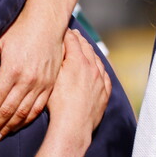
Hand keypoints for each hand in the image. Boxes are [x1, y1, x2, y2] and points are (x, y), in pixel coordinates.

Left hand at [0, 15, 62, 146]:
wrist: (48, 22)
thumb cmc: (20, 30)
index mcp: (12, 70)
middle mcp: (27, 80)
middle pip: (7, 112)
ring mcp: (41, 84)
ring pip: (22, 114)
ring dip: (8, 128)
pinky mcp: (51, 85)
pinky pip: (37, 109)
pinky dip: (26, 121)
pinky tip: (16, 127)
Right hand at [46, 29, 109, 143]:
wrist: (72, 127)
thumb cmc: (57, 104)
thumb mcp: (50, 78)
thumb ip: (55, 60)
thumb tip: (56, 47)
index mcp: (78, 61)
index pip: (72, 41)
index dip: (67, 34)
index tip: (63, 30)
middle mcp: (92, 68)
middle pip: (86, 48)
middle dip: (79, 40)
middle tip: (74, 35)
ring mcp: (100, 81)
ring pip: (97, 60)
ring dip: (90, 52)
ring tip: (85, 48)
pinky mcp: (104, 93)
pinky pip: (105, 76)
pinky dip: (100, 68)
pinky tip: (97, 68)